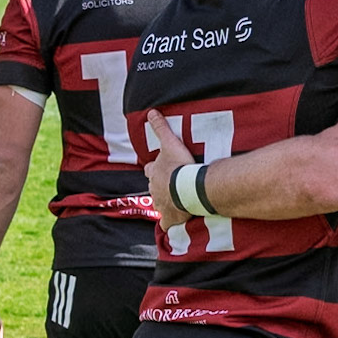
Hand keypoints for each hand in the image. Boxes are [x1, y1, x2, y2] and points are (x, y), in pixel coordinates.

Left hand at [144, 110, 193, 229]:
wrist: (187, 188)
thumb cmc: (179, 165)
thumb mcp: (170, 142)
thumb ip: (160, 128)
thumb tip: (151, 112)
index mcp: (154, 172)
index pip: (150, 169)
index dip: (154, 169)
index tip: (158, 169)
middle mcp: (154, 189)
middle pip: (154, 188)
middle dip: (159, 187)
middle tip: (169, 187)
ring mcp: (161, 205)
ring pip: (159, 205)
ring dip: (165, 204)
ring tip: (174, 204)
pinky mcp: (169, 218)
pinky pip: (167, 224)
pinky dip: (169, 224)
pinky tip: (172, 226)